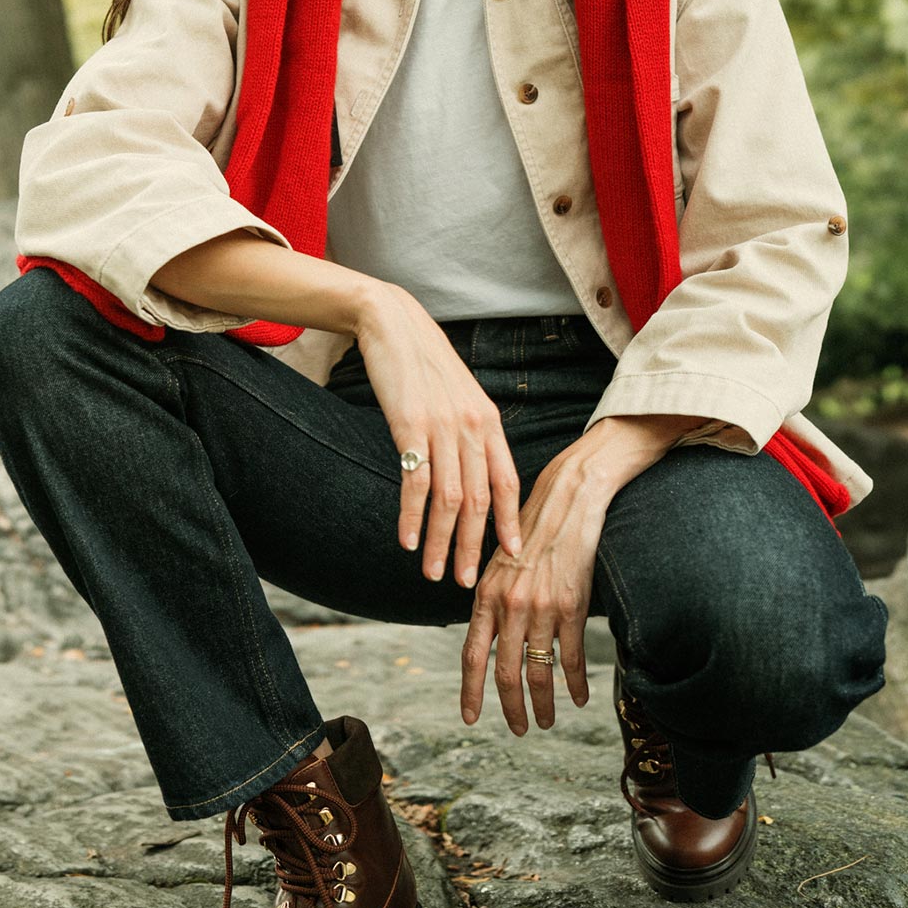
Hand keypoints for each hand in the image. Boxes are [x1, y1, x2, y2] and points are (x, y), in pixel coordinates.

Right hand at [354, 284, 521, 584]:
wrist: (393, 324)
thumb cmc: (423, 365)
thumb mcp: (459, 398)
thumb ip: (469, 434)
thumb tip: (472, 476)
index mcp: (488, 423)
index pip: (508, 482)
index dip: (512, 522)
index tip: (514, 556)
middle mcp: (472, 427)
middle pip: (479, 501)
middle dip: (473, 547)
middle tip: (467, 584)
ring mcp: (442, 427)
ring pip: (449, 499)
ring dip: (441, 542)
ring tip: (433, 574)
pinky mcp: (411, 425)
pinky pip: (415, 482)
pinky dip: (412, 517)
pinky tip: (408, 542)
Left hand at [460, 414, 710, 732]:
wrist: (568, 501)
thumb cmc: (532, 534)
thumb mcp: (499, 567)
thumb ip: (492, 603)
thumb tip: (486, 642)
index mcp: (486, 597)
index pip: (471, 655)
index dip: (470, 691)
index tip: (470, 718)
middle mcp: (509, 606)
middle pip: (505, 673)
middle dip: (510, 709)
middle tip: (518, 730)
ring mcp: (541, 608)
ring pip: (539, 672)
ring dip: (543, 704)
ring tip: (548, 721)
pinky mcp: (572, 605)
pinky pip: (573, 657)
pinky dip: (576, 683)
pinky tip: (581, 697)